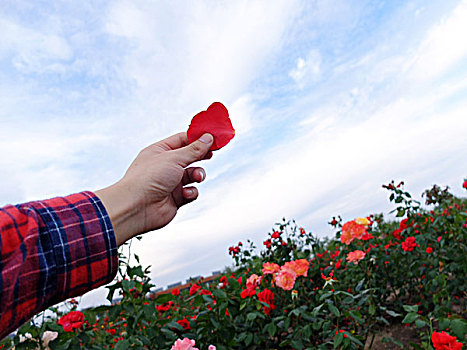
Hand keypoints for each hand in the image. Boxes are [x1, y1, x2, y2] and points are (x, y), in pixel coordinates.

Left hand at [95, 132, 213, 244]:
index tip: (213, 138)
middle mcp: (165, 166)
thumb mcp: (174, 158)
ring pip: (193, 175)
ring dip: (198, 175)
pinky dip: (191, 192)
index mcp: (160, 151)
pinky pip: (191, 192)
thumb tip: (208, 138)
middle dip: (200, 156)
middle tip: (211, 155)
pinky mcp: (175, 198)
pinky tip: (185, 194)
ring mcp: (170, 182)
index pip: (182, 140)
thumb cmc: (148, 178)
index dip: (197, 138)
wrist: (136, 208)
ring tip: (197, 177)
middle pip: (189, 157)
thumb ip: (194, 149)